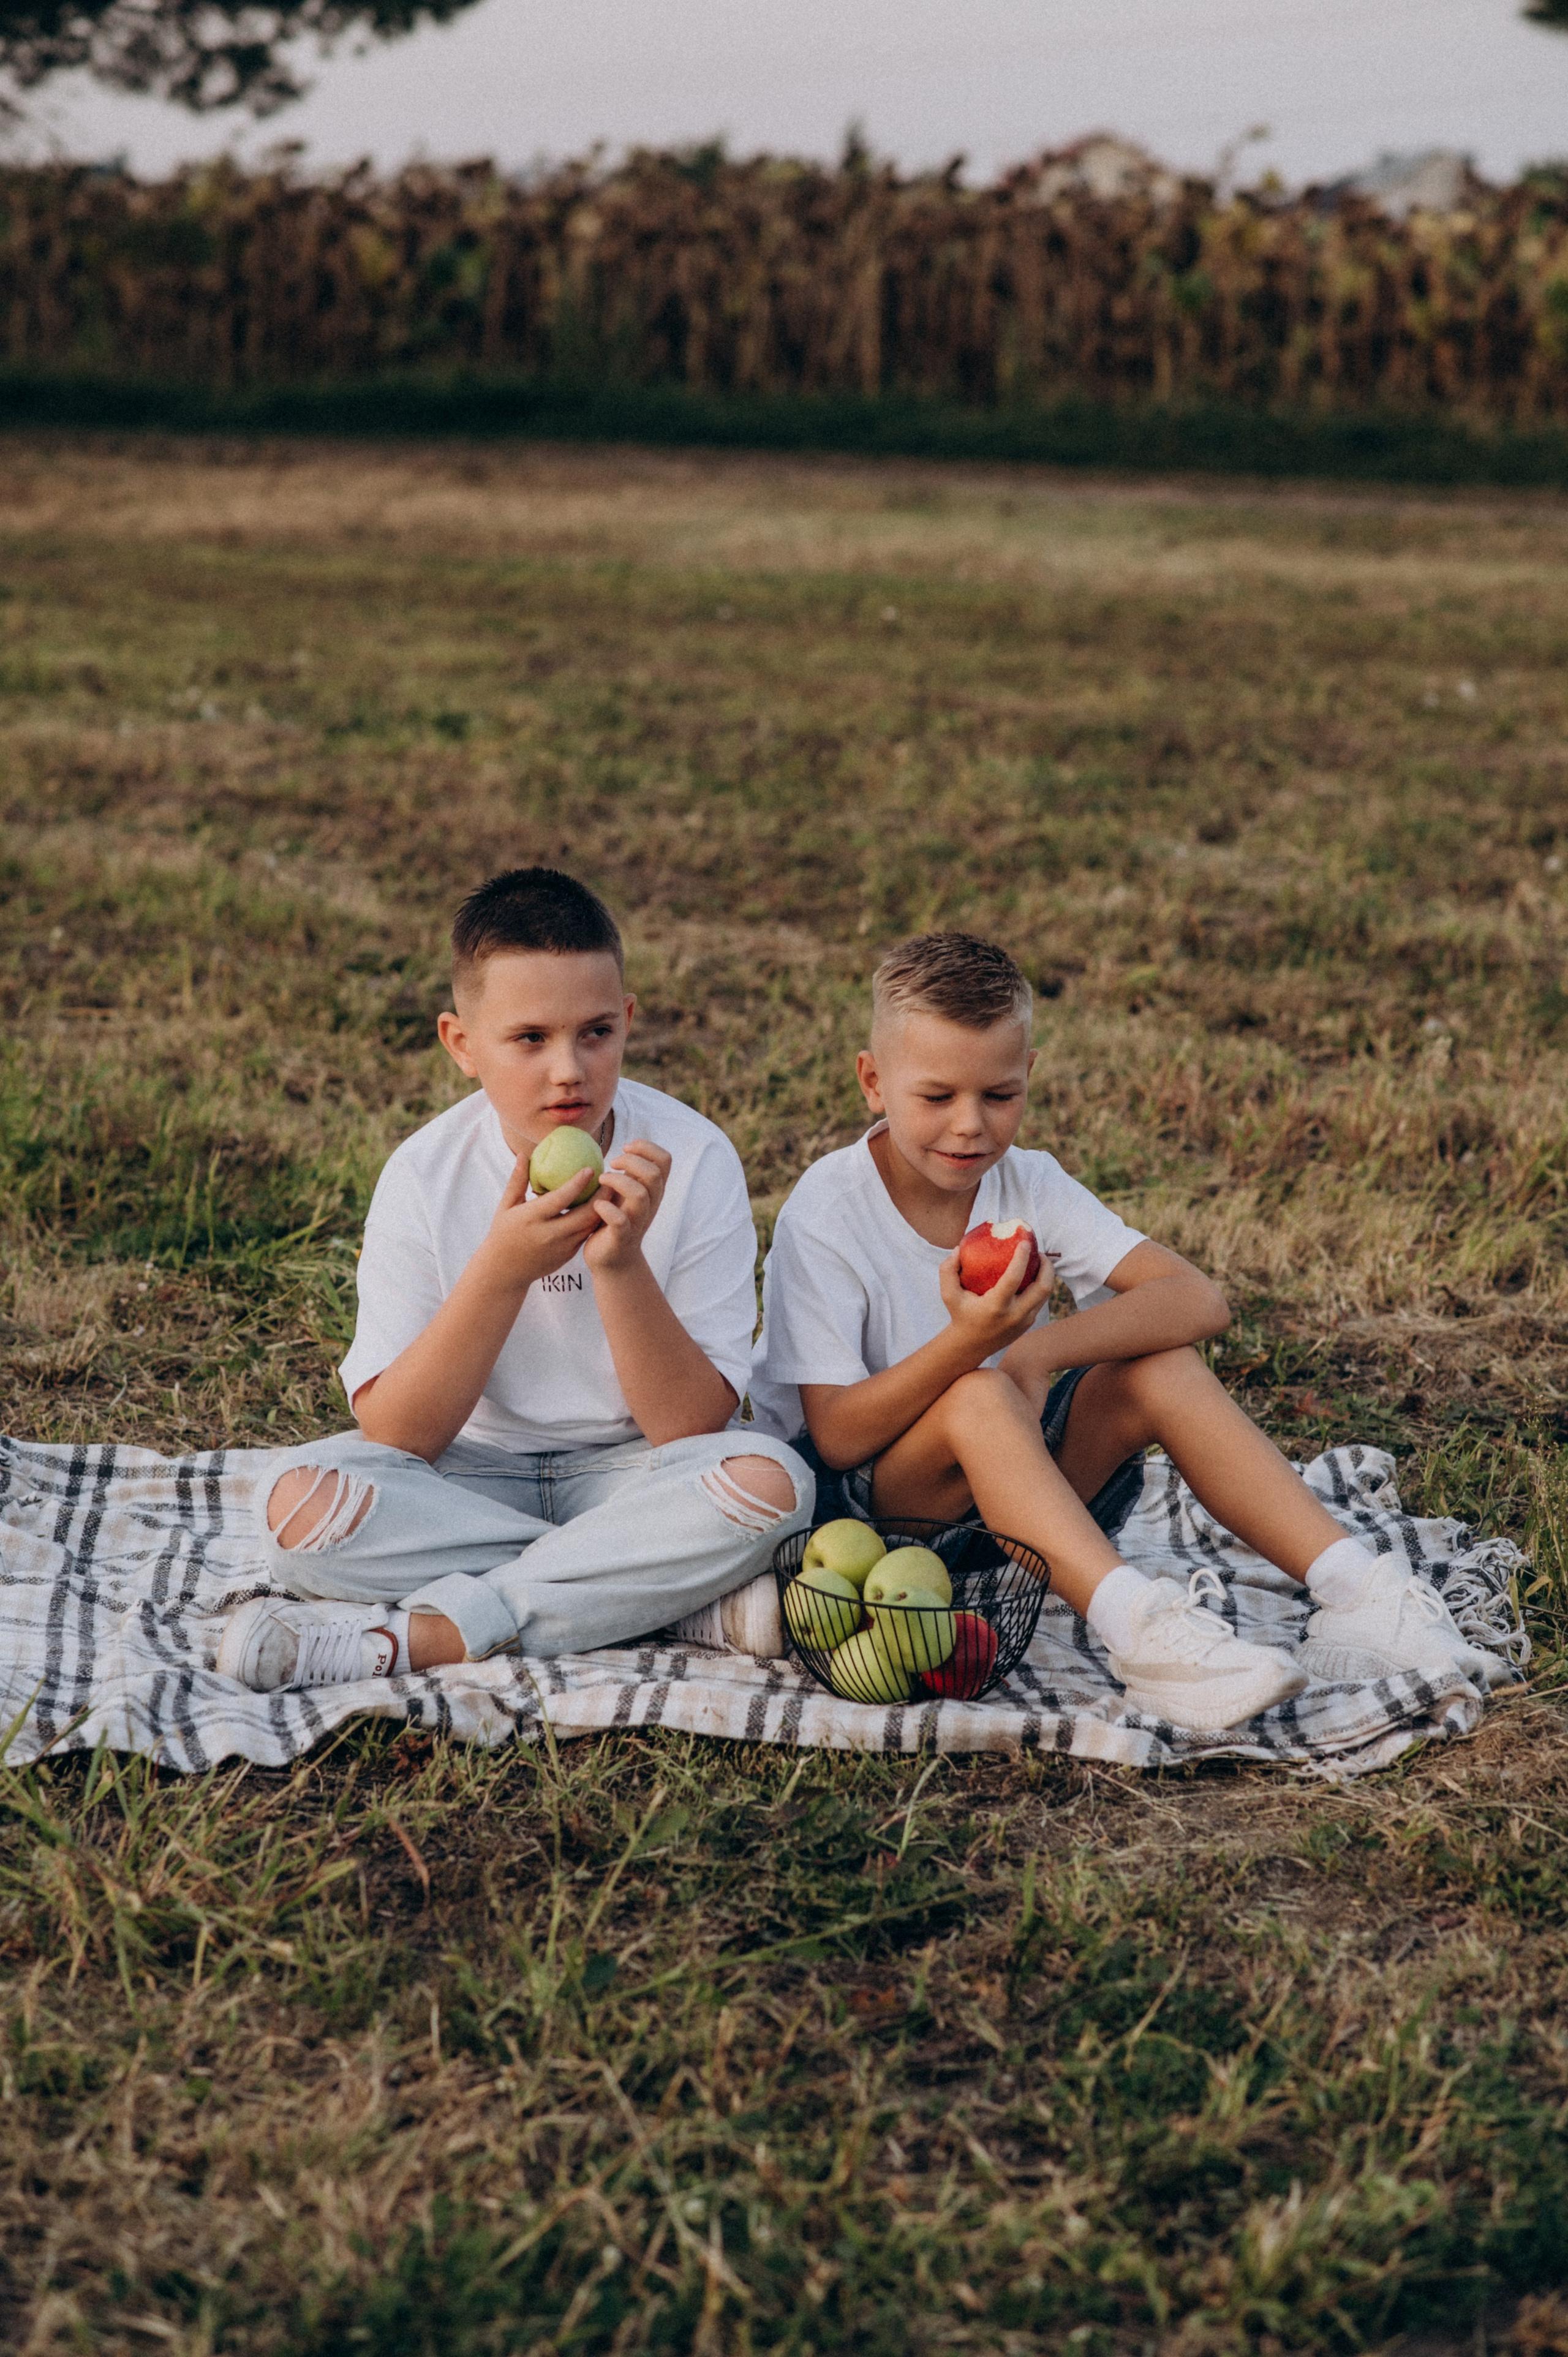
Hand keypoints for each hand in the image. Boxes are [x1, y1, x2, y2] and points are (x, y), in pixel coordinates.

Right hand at [476, 1154, 605, 1291]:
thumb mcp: (506, 1207)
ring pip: (590, 1226)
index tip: (590, 1169)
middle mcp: (550, 1234)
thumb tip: (524, 1153)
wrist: (505, 1271)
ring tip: (610, 1191)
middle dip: (601, 1197)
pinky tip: (602, 1207)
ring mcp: (562, 1247)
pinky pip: (586, 1235)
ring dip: (603, 1209)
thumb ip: (517, 1181)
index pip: (561, 1199)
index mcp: (533, 1218)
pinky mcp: (569, 1255)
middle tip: (610, 1179)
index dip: (578, 1183)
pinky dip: (595, 1221)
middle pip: (585, 1214)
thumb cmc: (503, 1233)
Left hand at [582, 1139, 670, 1273]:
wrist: (612, 1260)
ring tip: (601, 1181)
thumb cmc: (615, 1220)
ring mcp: (638, 1221)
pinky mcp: (622, 1237)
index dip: (647, 1147)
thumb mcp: (627, 1193)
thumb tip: (624, 1146)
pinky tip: (597, 1205)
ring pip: (640, 1195)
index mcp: (653, 1190)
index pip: (665, 1160)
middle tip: (611, 1164)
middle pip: (654, 1173)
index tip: (626, 1148)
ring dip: (617, 1182)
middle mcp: (650, 1204)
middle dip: (630, 1162)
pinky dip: (607, 1209)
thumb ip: (631, 1173)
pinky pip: (620, 1221)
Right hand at [937, 1235, 1053, 1358]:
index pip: (1014, 1278)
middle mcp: (1014, 1315)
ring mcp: (1024, 1321)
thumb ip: (948, 1270)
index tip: (1024, 1241)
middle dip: (1046, 1266)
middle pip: (1043, 1287)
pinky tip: (1033, 1274)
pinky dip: (1040, 1285)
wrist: (971, 1346)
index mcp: (996, 1306)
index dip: (1022, 1257)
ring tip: (1038, 1260)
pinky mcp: (1028, 1323)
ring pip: (1046, 1294)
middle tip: (1038, 1251)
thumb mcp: (948, 1294)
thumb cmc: (960, 1314)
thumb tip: (958, 1249)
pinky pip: (1040, 1300)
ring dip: (1046, 1274)